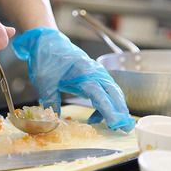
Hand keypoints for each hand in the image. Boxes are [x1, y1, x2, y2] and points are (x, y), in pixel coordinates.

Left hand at [12, 27, 134, 131]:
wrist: (47, 41)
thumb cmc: (47, 59)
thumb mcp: (44, 83)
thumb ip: (51, 102)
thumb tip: (53, 121)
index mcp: (83, 73)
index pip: (100, 95)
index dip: (109, 111)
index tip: (116, 123)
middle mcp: (94, 72)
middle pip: (114, 93)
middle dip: (121, 111)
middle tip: (126, 128)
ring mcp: (97, 73)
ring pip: (113, 92)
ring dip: (117, 108)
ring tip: (117, 126)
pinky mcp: (95, 75)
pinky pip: (106, 91)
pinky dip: (106, 105)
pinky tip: (96, 118)